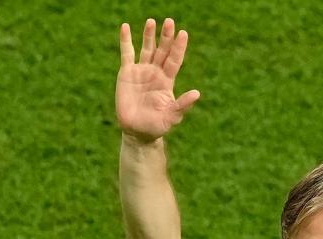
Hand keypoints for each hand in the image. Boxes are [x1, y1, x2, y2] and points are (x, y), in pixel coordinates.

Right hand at [116, 18, 200, 142]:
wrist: (137, 132)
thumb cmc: (156, 126)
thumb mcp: (171, 117)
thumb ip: (182, 105)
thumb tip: (197, 94)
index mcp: (167, 80)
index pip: (175, 60)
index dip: (178, 47)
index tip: (183, 34)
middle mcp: (156, 72)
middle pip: (163, 50)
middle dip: (166, 37)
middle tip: (170, 22)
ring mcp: (141, 71)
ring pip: (147, 48)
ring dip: (149, 35)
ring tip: (152, 21)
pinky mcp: (127, 73)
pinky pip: (127, 53)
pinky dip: (126, 40)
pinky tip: (125, 27)